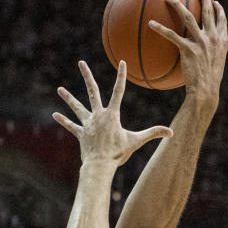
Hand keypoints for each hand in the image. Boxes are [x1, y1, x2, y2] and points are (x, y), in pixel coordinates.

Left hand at [54, 60, 171, 165]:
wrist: (100, 165)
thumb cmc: (118, 154)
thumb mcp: (136, 141)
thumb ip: (153, 134)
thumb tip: (172, 132)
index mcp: (112, 114)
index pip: (119, 91)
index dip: (121, 76)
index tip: (122, 63)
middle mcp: (98, 115)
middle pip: (92, 91)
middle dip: (87, 76)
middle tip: (81, 62)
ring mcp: (87, 124)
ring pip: (77, 107)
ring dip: (68, 98)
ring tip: (59, 89)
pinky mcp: (80, 134)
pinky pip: (70, 126)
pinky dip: (63, 120)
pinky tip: (55, 114)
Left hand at [148, 0, 227, 103]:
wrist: (206, 91)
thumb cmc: (208, 85)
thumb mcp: (215, 67)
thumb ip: (210, 57)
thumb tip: (201, 57)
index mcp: (222, 42)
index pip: (222, 20)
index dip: (219, 10)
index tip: (215, 2)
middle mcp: (212, 38)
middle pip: (208, 12)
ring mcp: (201, 42)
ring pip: (188, 17)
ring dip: (178, 5)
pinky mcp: (188, 49)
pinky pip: (171, 35)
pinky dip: (160, 28)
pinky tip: (151, 24)